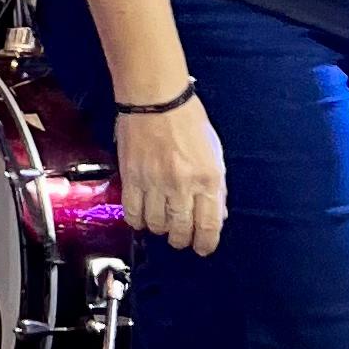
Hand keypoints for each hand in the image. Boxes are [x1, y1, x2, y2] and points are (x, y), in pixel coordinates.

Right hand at [116, 95, 225, 255]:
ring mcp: (155, 183)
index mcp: (208, 178)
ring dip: (160, 229)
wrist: (155, 100)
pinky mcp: (132, 178)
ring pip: (156, 224)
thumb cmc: (189, 122)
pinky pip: (132, 212)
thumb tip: (216, 215)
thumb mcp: (214, 153)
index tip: (202, 248)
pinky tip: (142, 218)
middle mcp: (182, 185)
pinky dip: (138, 221)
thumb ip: (216, 187)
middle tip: (180, 239)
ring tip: (162, 222)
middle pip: (181, 230)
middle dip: (182, 240)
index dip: (205, 243)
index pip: (209, 225)